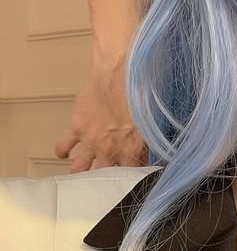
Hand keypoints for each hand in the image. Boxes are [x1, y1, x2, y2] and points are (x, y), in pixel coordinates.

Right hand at [55, 45, 146, 172]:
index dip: (132, 178)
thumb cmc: (143, 91)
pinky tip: (65, 153)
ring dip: (81, 171)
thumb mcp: (155, 120)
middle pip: (103, 176)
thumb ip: (152, 140)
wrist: (120, 70)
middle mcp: (110, 151)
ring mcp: (91, 141)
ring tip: (82, 172)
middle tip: (106, 178)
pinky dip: (63, 151)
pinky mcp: (76, 126)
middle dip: (105, 180)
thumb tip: (160, 149)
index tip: (133, 178)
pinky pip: (63, 146)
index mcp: (132, 151)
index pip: (131, 175)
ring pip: (80, 167)